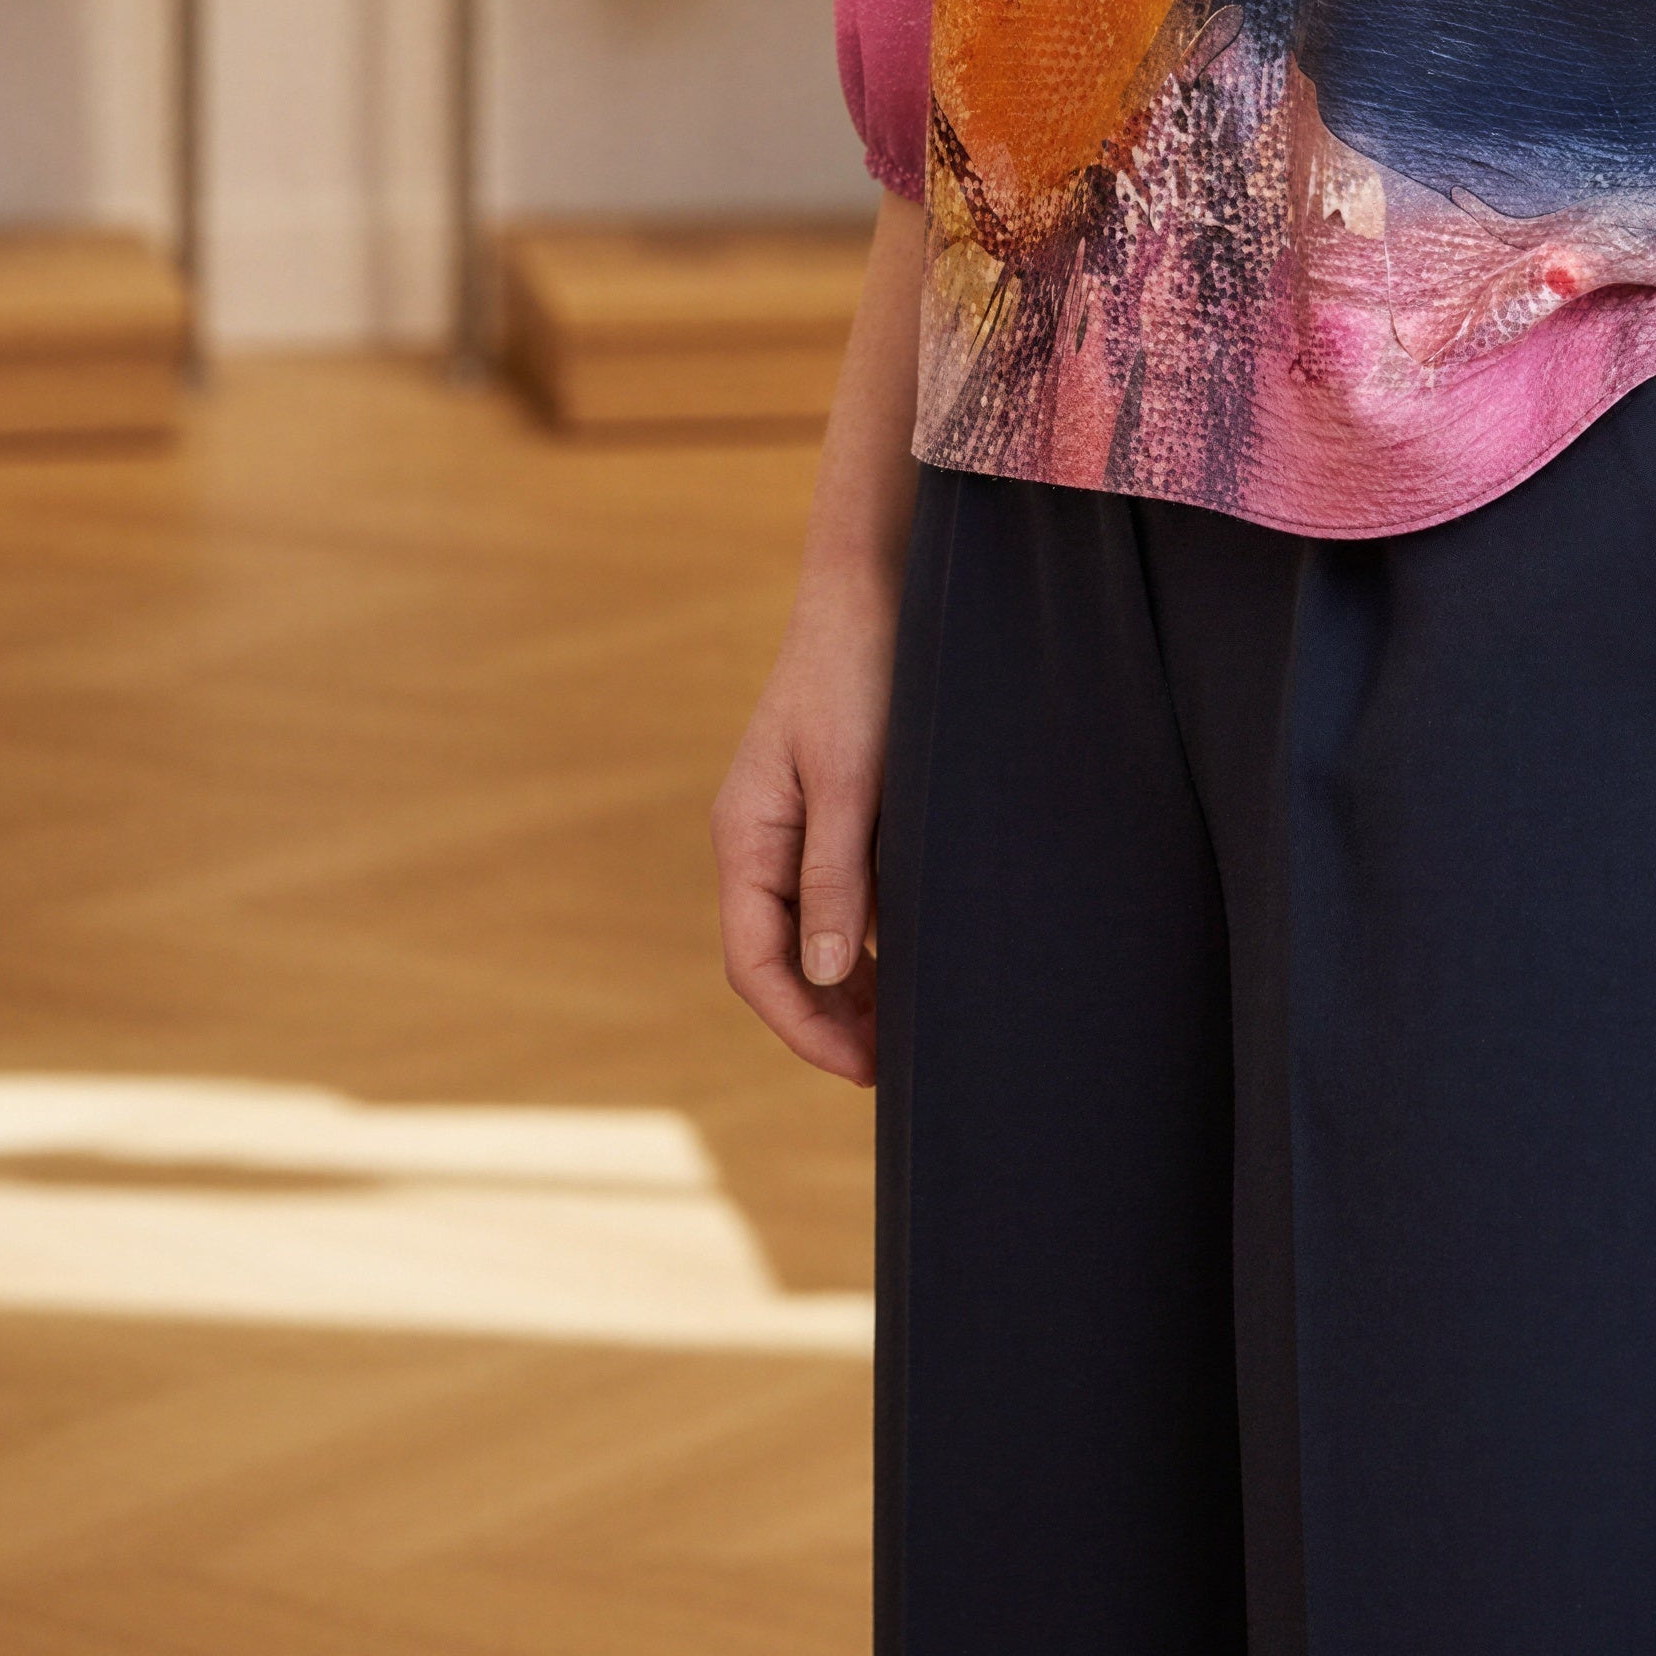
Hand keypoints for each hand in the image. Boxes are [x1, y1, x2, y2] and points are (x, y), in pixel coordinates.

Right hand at [710, 572, 894, 1087]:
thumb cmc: (860, 672)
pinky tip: (910, 961)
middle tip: (892, 1067)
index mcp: (745, 837)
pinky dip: (868, 940)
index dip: (804, 1026)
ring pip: (810, 934)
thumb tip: (821, 971)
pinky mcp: (834, 810)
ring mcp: (794, 826)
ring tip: (905, 1031)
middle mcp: (760, 841)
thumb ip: (835, 874)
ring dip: (849, 987)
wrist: (875, 587)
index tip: (863, 1068)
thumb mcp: (851, 778)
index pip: (756, 963)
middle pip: (777, 960)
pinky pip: (840, 897)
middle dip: (826, 1020)